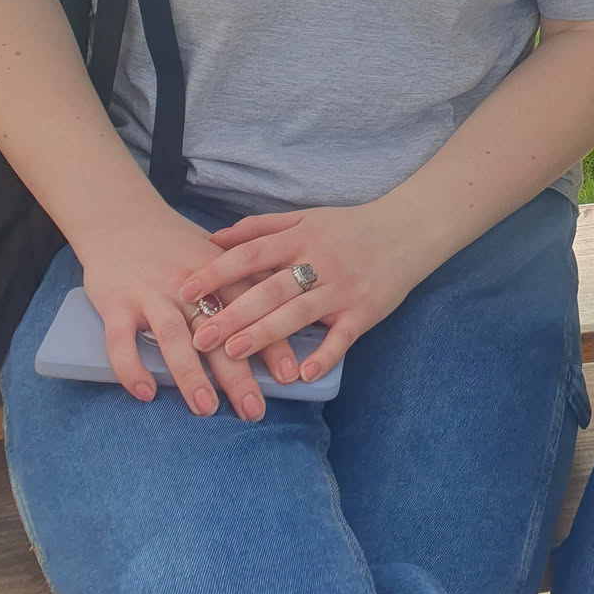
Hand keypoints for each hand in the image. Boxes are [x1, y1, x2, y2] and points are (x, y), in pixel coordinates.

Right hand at [79, 209, 301, 419]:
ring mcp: (150, 293)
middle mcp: (187, 284)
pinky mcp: (116, 303)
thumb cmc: (175, 244)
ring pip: (173, 337)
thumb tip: (285, 314)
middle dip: (237, 373)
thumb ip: (244, 281)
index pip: (251, 311)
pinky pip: (121, 340)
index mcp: (218, 271)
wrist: (120, 218)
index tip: (288, 375)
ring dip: (191, 374)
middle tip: (254, 410)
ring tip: (206, 409)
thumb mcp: (216, 253)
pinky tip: (144, 394)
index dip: (270, 341)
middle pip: (217, 331)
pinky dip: (131, 367)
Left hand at [179, 201, 432, 381]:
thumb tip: (214, 238)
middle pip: (270, 288)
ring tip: (233, 352)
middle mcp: (319, 262)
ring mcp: (343, 288)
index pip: (252, 253)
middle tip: (198, 335)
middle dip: (233, 312)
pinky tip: (301, 374)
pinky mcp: (365, 311)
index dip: (218, 271)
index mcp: (301, 238)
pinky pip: (342, 337)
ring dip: (266, 334)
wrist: (408, 230)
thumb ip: (261, 228)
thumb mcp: (306, 218)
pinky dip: (324, 356)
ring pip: (299, 313)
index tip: (186, 289)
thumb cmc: (349, 227)